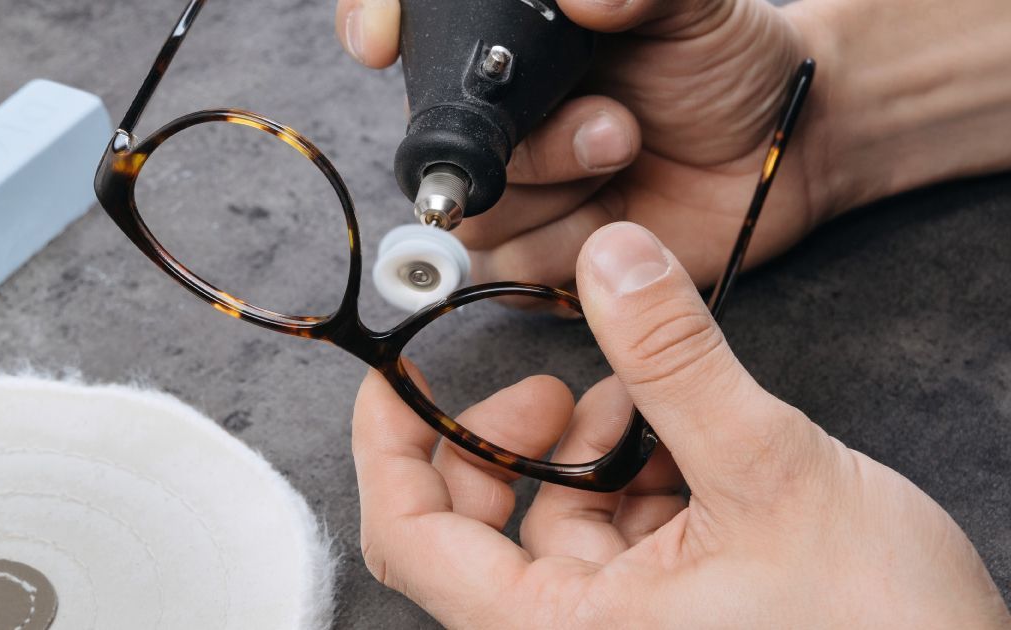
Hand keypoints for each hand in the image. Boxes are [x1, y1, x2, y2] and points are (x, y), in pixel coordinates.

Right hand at [336, 0, 829, 290]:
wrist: (782, 147)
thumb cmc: (725, 62)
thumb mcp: (688, 3)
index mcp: (509, 47)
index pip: (412, 32)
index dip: (375, 25)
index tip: (380, 43)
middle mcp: (497, 118)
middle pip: (440, 142)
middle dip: (531, 142)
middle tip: (612, 123)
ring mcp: (516, 190)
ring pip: (477, 211)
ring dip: (559, 190)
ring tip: (628, 151)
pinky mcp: (540, 257)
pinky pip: (512, 270)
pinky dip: (572, 245)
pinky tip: (623, 216)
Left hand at [352, 222, 1009, 627]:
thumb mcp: (768, 471)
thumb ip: (679, 362)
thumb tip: (615, 261)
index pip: (412, 537)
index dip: (391, 445)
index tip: (397, 378)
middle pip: (477, 525)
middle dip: (511, 439)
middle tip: (560, 385)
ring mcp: (622, 629)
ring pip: (557, 523)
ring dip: (589, 450)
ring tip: (649, 406)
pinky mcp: (668, 617)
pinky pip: (615, 539)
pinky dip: (636, 480)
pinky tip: (682, 444)